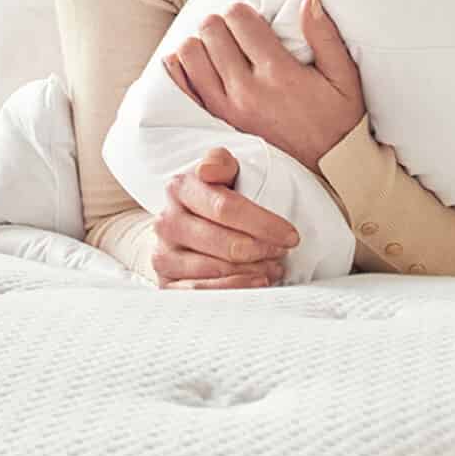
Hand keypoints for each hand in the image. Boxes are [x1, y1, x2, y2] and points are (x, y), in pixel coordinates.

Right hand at [151, 146, 301, 289]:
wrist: (180, 227)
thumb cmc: (211, 198)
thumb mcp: (220, 172)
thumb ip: (220, 162)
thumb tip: (208, 170)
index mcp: (179, 188)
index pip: (225, 208)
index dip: (263, 223)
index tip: (291, 236)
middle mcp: (166, 223)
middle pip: (223, 243)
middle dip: (261, 249)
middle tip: (282, 252)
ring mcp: (163, 255)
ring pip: (215, 270)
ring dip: (253, 271)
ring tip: (274, 267)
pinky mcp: (166, 284)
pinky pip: (202, 293)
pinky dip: (234, 290)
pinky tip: (256, 282)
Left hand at [164, 0, 365, 173]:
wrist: (330, 172)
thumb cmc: (339, 121)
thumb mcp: (345, 79)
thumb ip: (326, 37)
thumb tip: (309, 0)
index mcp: (278, 73)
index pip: (239, 19)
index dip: (244, 12)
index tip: (252, 22)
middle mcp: (246, 90)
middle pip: (211, 31)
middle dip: (222, 24)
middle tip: (235, 35)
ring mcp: (227, 109)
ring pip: (189, 55)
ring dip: (201, 45)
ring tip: (219, 51)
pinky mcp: (216, 124)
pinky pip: (182, 89)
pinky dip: (182, 71)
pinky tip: (198, 66)